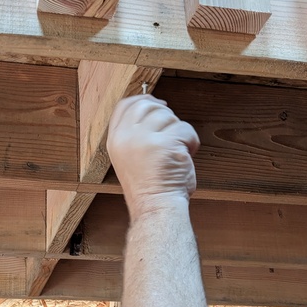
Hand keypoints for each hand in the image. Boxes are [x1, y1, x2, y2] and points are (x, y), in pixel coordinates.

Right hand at [107, 95, 199, 218]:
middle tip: (172, 132)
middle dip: (164, 114)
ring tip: (176, 151)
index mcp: (115, 140)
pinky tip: (185, 156)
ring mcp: (144, 139)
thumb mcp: (129, 156)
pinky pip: (185, 129)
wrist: (156, 206)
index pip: (125, 105)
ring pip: (169, 116)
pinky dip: (191, 142)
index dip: (143, 100)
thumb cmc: (149, 186)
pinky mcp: (165, 144)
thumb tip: (154, 105)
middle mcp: (126, 137)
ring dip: (179, 132)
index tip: (157, 104)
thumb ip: (134, 133)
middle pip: (146, 104)